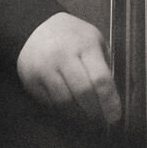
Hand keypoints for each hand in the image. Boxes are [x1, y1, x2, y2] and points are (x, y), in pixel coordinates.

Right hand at [16, 12, 120, 127]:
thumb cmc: (72, 37)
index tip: (114, 116)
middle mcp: (63, 55)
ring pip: (65, 102)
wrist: (35, 27)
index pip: (100, 79)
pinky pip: (50, 103)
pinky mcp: (31, 79)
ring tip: (86, 117)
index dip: (110, 102)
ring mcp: (45, 68)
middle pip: (83, 93)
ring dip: (79, 115)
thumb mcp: (94, 40)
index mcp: (85, 44)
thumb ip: (104, 65)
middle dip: (95, 111)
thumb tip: (112, 99)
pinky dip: (62, 111)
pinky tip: (70, 110)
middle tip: (101, 120)